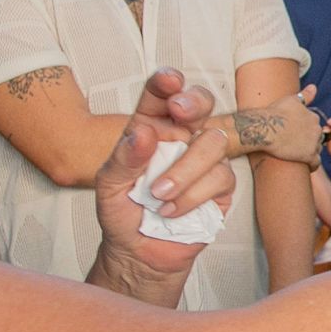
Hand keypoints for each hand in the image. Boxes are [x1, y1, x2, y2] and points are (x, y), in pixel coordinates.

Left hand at [91, 69, 236, 302]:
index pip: (159, 98)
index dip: (166, 83)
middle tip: (180, 110)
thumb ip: (124, 158)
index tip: (167, 80)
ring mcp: (204, 160)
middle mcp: (181, 138)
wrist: (139, 252)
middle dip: (194, 101)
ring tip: (158, 194)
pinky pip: (220, 177)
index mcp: (151, 128)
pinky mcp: (221, 185)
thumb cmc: (122, 211)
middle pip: (201, 104)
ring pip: (212, 143)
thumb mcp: (109, 185)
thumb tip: (143, 133)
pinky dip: (193, 195)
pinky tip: (171, 210)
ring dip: (185, 169)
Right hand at [230, 85, 321, 164]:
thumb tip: (314, 87)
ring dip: (309, 152)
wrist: (264, 128)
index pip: (314, 126)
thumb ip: (305, 96)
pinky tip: (304, 166)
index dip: (305, 131)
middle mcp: (317, 129)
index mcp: (313, 117)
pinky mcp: (308, 156)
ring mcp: (313, 143)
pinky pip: (315, 163)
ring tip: (296, 155)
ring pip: (316, 150)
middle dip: (308, 141)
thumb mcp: (291, 100)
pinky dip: (311, 165)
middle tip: (294, 146)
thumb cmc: (274, 113)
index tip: (295, 134)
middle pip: (317, 138)